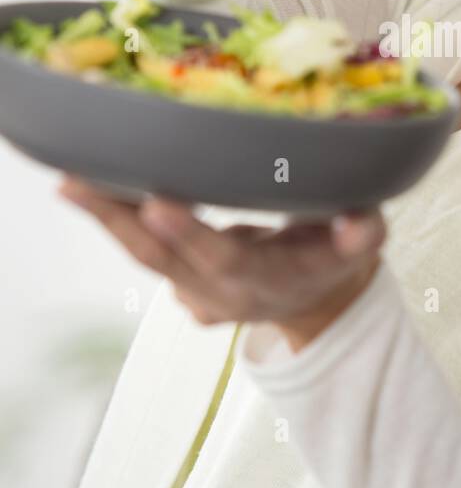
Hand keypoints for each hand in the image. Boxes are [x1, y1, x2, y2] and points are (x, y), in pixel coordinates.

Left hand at [58, 176, 386, 352]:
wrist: (319, 308)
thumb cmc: (337, 262)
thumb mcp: (363, 251)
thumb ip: (363, 235)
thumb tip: (359, 220)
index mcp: (262, 282)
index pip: (222, 259)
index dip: (190, 235)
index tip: (158, 204)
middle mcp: (217, 291)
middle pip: (161, 258)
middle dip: (118, 220)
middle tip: (76, 183)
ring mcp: (191, 291)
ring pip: (142, 254)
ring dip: (104, 216)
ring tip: (69, 179)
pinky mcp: (177, 281)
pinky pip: (142, 247)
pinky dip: (117, 216)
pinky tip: (93, 181)